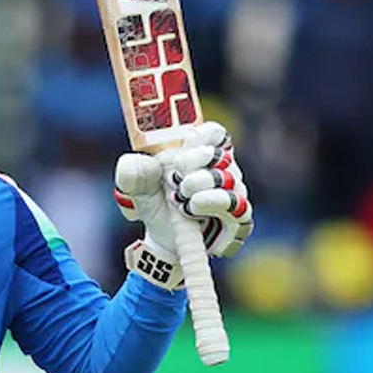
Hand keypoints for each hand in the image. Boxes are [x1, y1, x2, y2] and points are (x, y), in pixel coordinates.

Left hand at [114, 122, 253, 286]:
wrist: (162, 239)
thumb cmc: (156, 203)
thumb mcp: (136, 186)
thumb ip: (132, 170)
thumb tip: (145, 162)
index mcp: (201, 154)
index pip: (214, 133)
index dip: (204, 133)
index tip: (187, 140)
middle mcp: (223, 171)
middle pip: (220, 154)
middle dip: (193, 160)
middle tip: (174, 174)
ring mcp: (234, 193)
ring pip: (228, 179)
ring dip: (200, 183)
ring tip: (180, 195)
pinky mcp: (240, 217)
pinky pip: (237, 205)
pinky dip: (211, 202)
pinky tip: (192, 207)